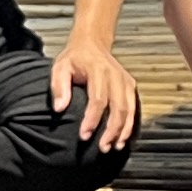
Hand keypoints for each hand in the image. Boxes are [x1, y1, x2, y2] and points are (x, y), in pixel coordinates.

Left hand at [54, 39, 141, 153]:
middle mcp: (116, 75)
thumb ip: (59, 87)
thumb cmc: (74, 58)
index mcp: (98, 70)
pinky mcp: (131, 86)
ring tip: (114, 147)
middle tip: (102, 147)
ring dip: (123, 130)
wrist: (92, 43)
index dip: (92, 119)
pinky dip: (129, 125)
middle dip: (111, 130)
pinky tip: (122, 138)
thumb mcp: (60, 67)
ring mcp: (126, 81)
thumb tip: (59, 108)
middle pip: (118, 107)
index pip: (98, 99)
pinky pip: (133, 108)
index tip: (84, 136)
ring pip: (129, 110)